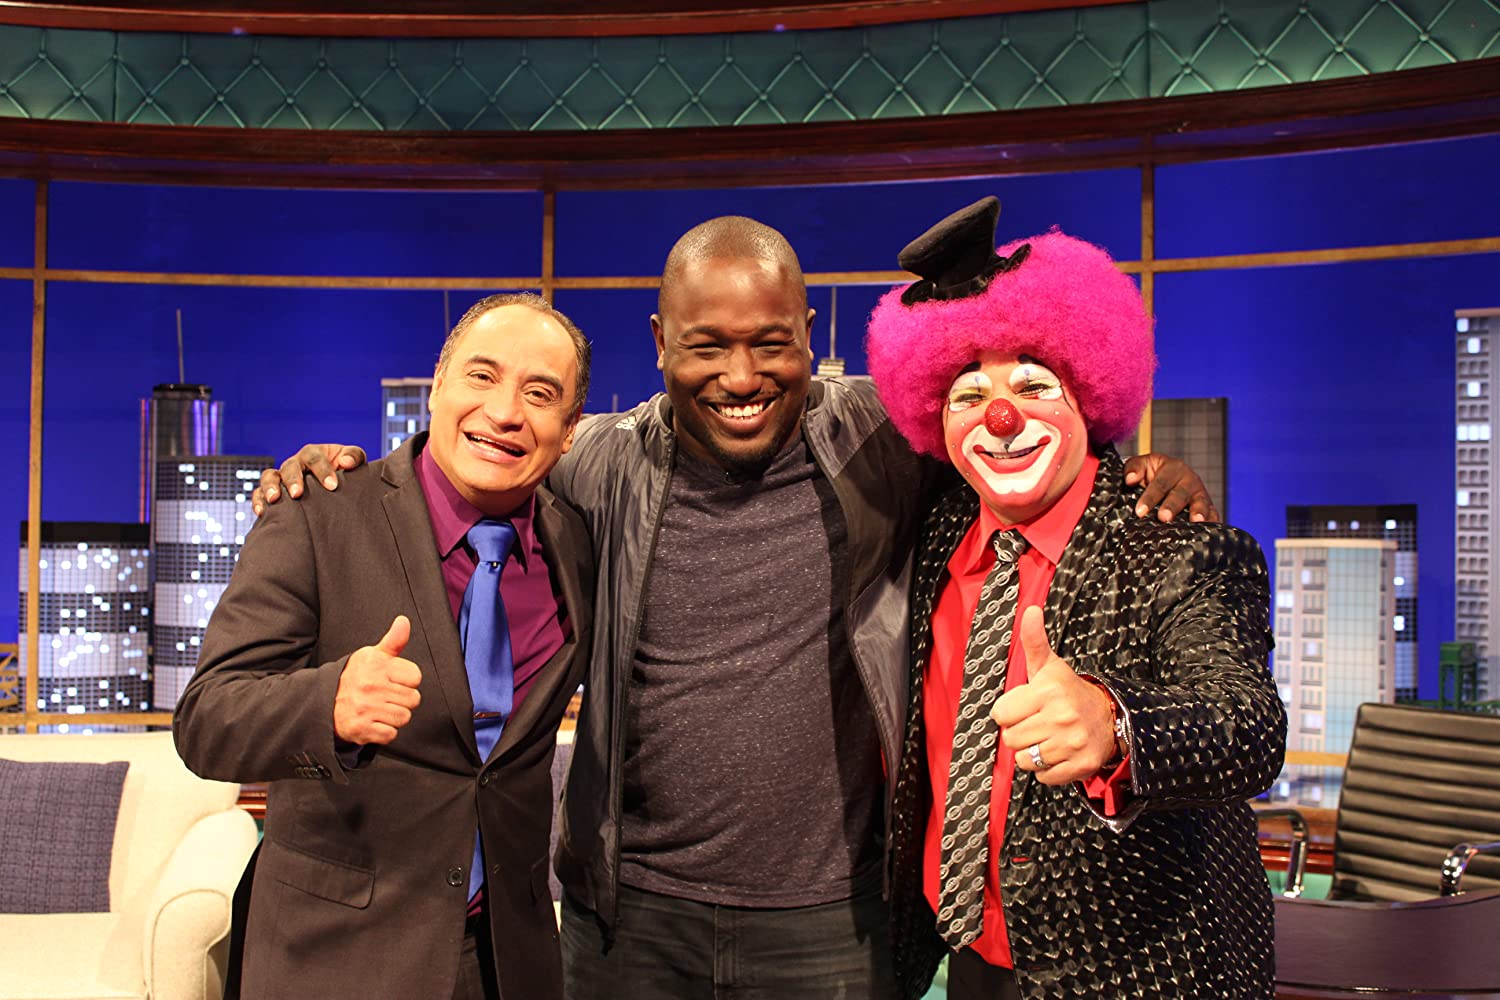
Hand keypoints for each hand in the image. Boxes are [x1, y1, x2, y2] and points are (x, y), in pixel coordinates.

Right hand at [251, 443, 366, 515]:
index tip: (332, 486)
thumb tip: (345, 463)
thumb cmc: (345, 472)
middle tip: (298, 494)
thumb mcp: (353, 461)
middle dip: (293, 480)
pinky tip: (262, 512)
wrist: (336, 488)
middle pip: (290, 467)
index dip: (322, 470)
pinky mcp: (273, 492)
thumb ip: (353, 457)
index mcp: (314, 454)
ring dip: (271, 487)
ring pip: (270, 477)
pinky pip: (259, 493)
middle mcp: (295, 463)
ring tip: (274, 499)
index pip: (315, 458)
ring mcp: (282, 477)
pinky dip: (258, 500)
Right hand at [333, 616, 421, 745]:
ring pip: (404, 717)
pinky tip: (374, 721)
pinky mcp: (360, 729)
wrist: (325, 701)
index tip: (394, 680)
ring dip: (395, 716)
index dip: (408, 680)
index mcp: (377, 666)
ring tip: (380, 708)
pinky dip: (385, 731)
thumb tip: (404, 621)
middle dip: (403, 699)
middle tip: (386, 696)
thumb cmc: (356, 677)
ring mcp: (365, 708)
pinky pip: (390, 734)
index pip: (415, 677)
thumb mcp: (373, 655)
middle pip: (413, 699)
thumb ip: (394, 640)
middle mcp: (370, 686)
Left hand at [990, 606, 1116, 784]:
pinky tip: (1058, 752)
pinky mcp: (1081, 766)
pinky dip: (1047, 769)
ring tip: (1046, 738)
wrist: (1112, 717)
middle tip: (1036, 723)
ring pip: (1025, 760)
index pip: (1001, 714)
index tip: (1023, 707)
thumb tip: (1030, 610)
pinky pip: (1044, 777)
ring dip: (1032, 752)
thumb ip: (1034, 640)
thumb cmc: (1070, 692)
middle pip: (1011, 739)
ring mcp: (1072, 744)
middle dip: (1019, 732)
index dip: (1008, 711)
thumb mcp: (1050, 666)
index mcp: (1048, 692)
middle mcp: (1061, 718)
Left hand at [1123, 453, 1218, 522]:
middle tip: (1163, 518)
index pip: (1160, 483)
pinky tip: (1208, 532)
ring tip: (1195, 521)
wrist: (1168, 477)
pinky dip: (1212, 522)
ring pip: (1201, 503)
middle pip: (1181, 494)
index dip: (1150, 497)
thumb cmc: (1151, 472)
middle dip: (1172, 506)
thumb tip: (1130, 479)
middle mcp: (1189, 480)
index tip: (1140, 511)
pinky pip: (1214, 514)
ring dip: (1198, 512)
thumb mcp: (1142, 464)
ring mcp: (1201, 494)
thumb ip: (1134, 468)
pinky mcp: (1209, 507)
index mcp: (1172, 468)